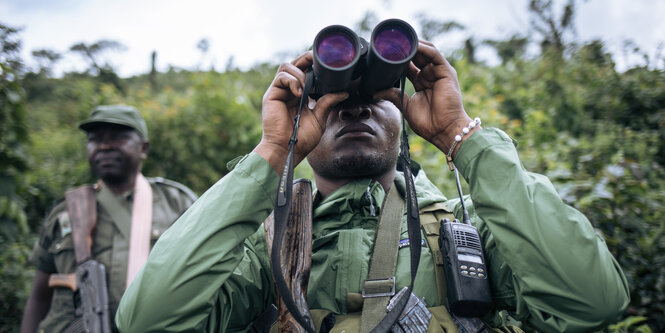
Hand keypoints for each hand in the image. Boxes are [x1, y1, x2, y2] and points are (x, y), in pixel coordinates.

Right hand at [253, 51, 348, 172]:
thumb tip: (343, 92)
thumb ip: (328, 103)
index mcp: (299, 95)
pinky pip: (281, 77)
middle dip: (306, 58)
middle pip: (294, 63)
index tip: (325, 65)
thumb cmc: (302, 138)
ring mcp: (279, 91)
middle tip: (319, 62)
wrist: (287, 149)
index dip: (312, 64)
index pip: (304, 71)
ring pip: (287, 66)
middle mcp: (288, 90)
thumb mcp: (319, 118)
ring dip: (301, 74)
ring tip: (309, 90)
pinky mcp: (271, 94)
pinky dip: (293, 81)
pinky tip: (300, 94)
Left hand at [375, 41, 478, 155]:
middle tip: (390, 41)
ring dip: (413, 45)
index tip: (385, 52)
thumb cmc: (428, 122)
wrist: (444, 130)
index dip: (398, 58)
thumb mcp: (406, 106)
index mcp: (421, 82)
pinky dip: (424, 48)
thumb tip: (375, 92)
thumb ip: (393, 95)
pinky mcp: (446, 71)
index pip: (409, 64)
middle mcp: (430, 74)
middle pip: (417, 55)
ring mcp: (439, 72)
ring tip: (400, 40)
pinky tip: (413, 45)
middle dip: (405, 48)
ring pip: (425, 51)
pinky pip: (434, 55)